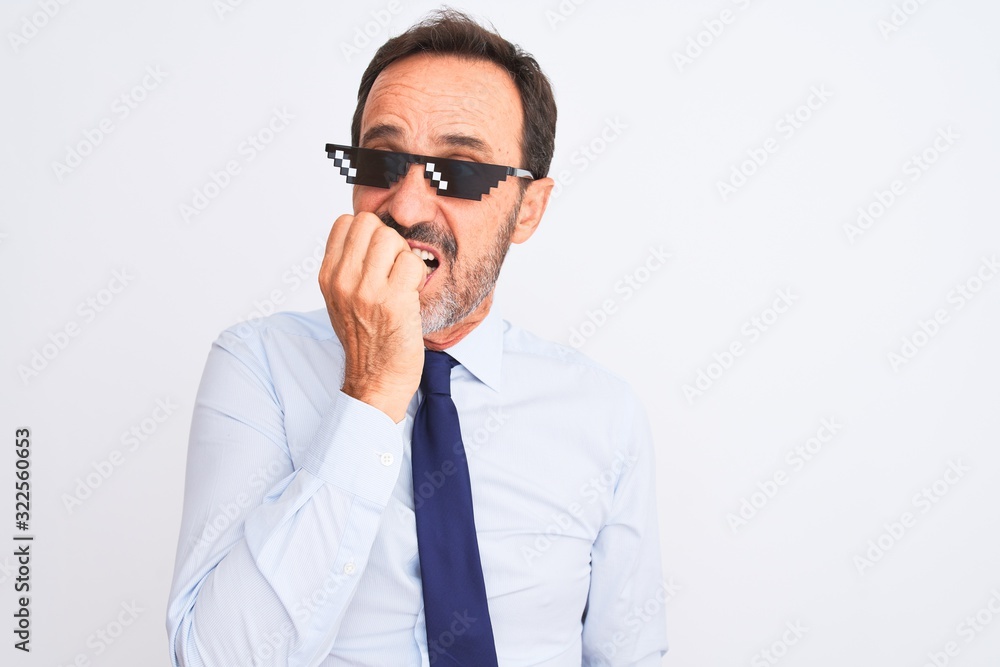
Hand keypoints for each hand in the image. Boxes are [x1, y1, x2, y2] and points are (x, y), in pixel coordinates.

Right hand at [319, 212, 426, 421]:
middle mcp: (343, 280)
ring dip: (404, 256)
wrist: (375, 380)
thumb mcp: (341, 300)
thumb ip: (348, 266)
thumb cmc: (365, 340)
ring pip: (392, 238)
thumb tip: (370, 233)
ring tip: (402, 282)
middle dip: (388, 240)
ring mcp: (367, 291)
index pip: (346, 222)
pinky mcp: (393, 302)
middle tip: (393, 268)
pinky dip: (418, 275)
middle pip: (370, 223)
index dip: (368, 232)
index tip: (377, 254)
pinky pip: (412, 263)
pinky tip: (412, 294)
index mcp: (328, 276)